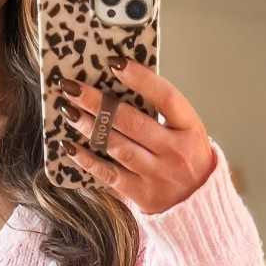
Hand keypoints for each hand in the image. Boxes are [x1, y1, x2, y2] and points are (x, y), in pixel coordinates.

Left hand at [59, 61, 216, 212]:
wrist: (197, 203)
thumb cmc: (185, 156)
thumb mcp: (185, 129)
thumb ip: (160, 110)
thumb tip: (117, 80)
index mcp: (190, 128)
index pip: (166, 96)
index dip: (140, 78)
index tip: (113, 62)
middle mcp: (176, 151)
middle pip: (132, 122)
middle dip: (98, 102)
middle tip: (72, 87)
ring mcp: (158, 175)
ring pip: (117, 146)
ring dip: (89, 127)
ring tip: (68, 111)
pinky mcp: (142, 194)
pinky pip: (109, 174)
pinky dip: (88, 159)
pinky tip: (70, 146)